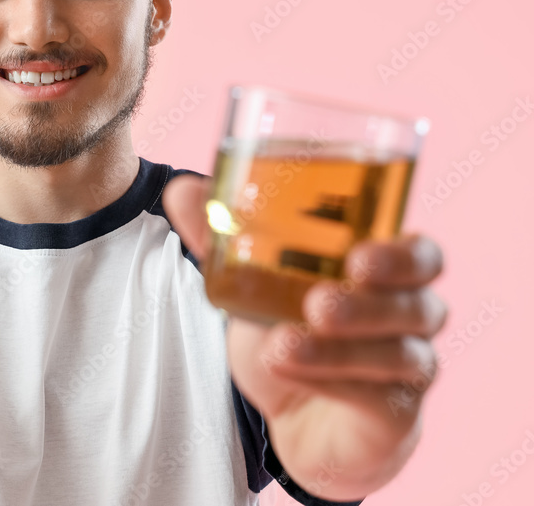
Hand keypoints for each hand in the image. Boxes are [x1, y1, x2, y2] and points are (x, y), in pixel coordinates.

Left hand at [164, 174, 447, 498]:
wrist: (296, 411)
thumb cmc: (290, 325)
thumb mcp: (253, 281)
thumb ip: (222, 235)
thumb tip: (180, 189)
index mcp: (389, 271)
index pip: (422, 255)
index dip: (402, 255)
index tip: (358, 255)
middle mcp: (411, 316)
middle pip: (420, 304)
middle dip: (371, 303)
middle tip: (319, 301)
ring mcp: (409, 368)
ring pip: (398, 355)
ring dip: (338, 349)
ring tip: (282, 342)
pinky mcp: (394, 413)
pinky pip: (375, 397)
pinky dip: (330, 381)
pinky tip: (288, 367)